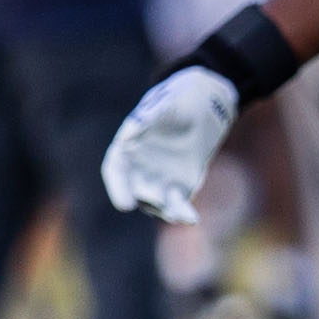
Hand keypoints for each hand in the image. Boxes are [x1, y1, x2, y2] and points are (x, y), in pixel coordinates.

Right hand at [101, 65, 239, 223]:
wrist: (202, 107)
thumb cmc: (178, 101)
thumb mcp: (167, 103)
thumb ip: (151, 116)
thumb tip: (132, 129)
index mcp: (127, 147)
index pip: (116, 171)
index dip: (118, 188)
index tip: (125, 204)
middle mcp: (138, 169)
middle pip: (135, 190)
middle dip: (145, 198)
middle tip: (158, 201)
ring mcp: (158, 181)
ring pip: (157, 203)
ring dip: (166, 210)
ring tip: (180, 214)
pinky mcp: (179, 189)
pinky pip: (178, 205)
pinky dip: (183, 213)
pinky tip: (192, 218)